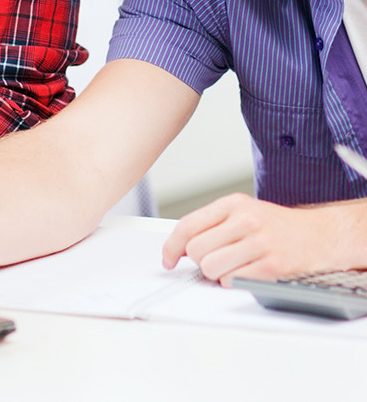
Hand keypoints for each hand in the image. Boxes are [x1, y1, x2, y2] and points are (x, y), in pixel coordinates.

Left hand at [161, 193, 366, 285]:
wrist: (318, 235)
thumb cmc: (274, 225)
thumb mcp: (241, 211)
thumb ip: (211, 224)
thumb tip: (179, 246)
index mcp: (233, 204)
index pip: (188, 226)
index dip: (172, 246)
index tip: (168, 259)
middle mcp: (246, 220)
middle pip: (196, 250)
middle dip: (199, 261)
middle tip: (213, 259)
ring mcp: (259, 243)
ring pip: (210, 268)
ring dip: (215, 273)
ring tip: (231, 265)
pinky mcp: (271, 267)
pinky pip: (232, 281)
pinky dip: (233, 281)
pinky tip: (246, 271)